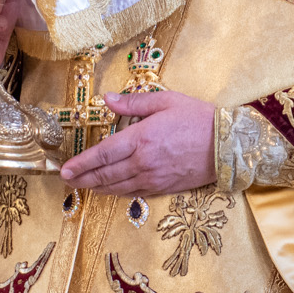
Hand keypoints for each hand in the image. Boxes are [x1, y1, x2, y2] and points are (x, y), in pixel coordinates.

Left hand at [60, 90, 216, 195]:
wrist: (227, 145)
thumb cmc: (198, 118)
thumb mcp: (165, 101)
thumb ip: (132, 103)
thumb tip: (106, 98)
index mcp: (141, 138)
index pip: (103, 154)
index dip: (81, 163)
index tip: (65, 169)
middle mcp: (143, 162)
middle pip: (104, 174)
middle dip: (82, 178)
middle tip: (67, 180)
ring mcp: (153, 178)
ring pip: (116, 187)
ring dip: (96, 187)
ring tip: (82, 186)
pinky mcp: (163, 188)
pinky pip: (133, 193)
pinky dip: (116, 193)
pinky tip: (109, 190)